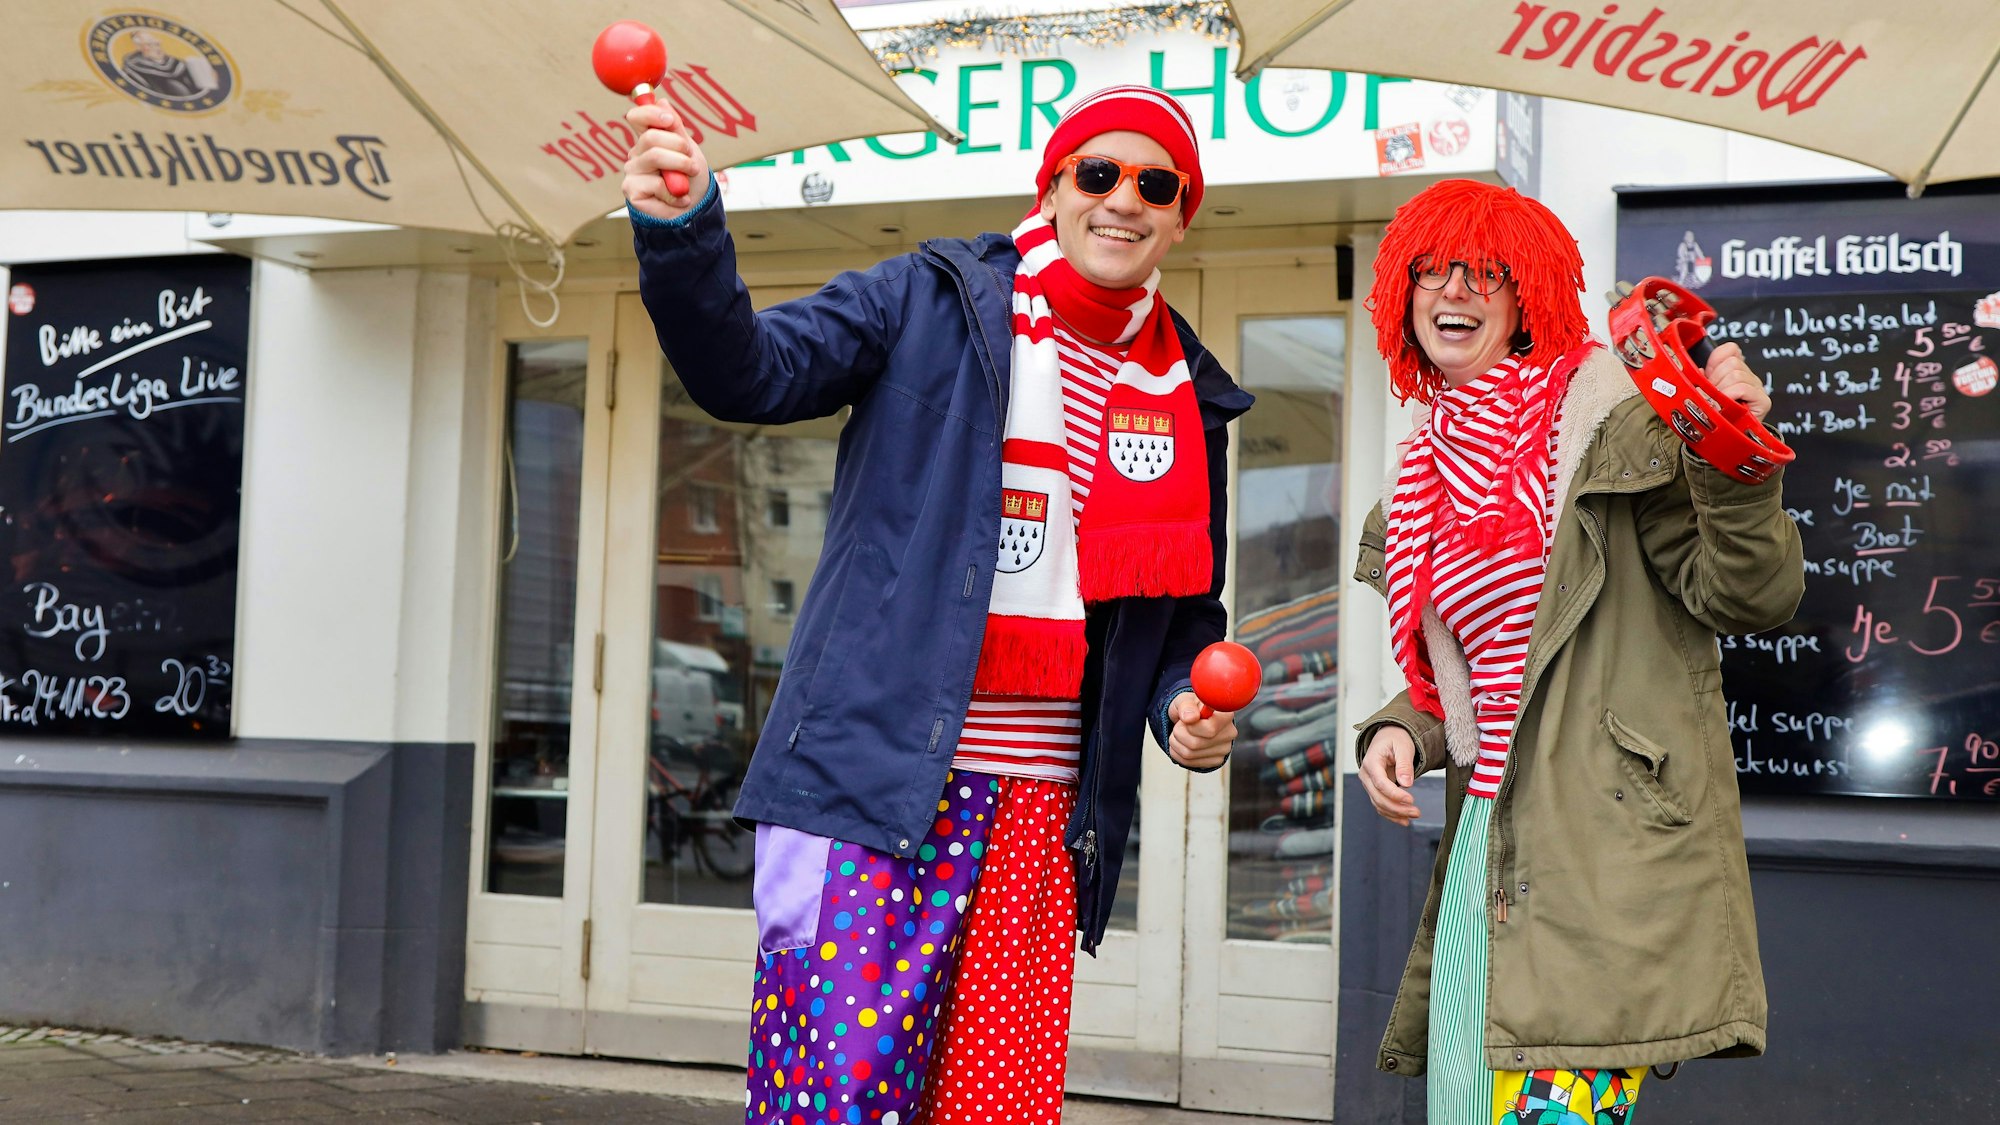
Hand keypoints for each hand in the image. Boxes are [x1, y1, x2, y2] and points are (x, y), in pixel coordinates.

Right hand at [622, 102, 710, 219]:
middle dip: (678, 147)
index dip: (650, 113)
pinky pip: (656, 183)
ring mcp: (632, 172)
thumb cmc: (690, 179)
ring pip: (654, 156)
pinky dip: (675, 191)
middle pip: (651, 137)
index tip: (669, 121)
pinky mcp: (632, 191)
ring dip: (680, 166)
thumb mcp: (688, 150)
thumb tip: (662, 101)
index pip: (637, 117)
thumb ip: (675, 128)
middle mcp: (636, 153)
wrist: (694, 211)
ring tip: (690, 177)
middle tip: (692, 161)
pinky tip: (679, 198)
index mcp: (648, 140)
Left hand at [1166, 692, 1234, 769]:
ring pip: (1189, 754)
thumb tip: (1190, 718)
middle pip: (1196, 744)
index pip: (1209, 729)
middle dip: (1179, 733)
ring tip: (1179, 733)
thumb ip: (1187, 706)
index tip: (1187, 719)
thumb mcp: (1185, 700)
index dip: (1192, 726)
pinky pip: (1189, 762)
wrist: (1192, 719)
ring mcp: (1224, 749)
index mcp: (1226, 715)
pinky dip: (1178, 753)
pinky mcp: (1216, 761)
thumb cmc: (1190, 708)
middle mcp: (1230, 733)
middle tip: (1179, 725)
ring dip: (1176, 743)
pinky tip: (1181, 743)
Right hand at [1358, 725, 1419, 826]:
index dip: (1395, 794)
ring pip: (1378, 804)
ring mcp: (1369, 784)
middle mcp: (1366, 775)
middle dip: (1397, 808)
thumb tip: (1406, 783)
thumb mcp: (1403, 746)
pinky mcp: (1374, 790)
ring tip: (1414, 815)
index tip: (1411, 800)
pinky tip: (1404, 820)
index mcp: (1371, 762)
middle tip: (1416, 812)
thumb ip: (1404, 764)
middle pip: (1378, 797)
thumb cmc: (1395, 739)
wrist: (1388, 738)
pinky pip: (1380, 805)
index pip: (1380, 783)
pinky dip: (1391, 814)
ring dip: (1396, 813)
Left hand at [1704, 342, 1770, 421]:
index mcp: (1736, 371)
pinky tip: (1726, 403)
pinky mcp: (1763, 401)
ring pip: (1735, 374)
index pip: (1730, 350)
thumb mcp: (1705, 393)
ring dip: (1721, 389)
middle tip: (1712, 395)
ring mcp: (1757, 388)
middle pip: (1732, 362)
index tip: (1707, 375)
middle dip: (1716, 379)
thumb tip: (1699, 371)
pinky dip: (1729, 394)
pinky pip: (1742, 387)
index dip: (1715, 360)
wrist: (1728, 438)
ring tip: (1719, 402)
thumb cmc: (1717, 416)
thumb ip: (1703, 379)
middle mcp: (1749, 377)